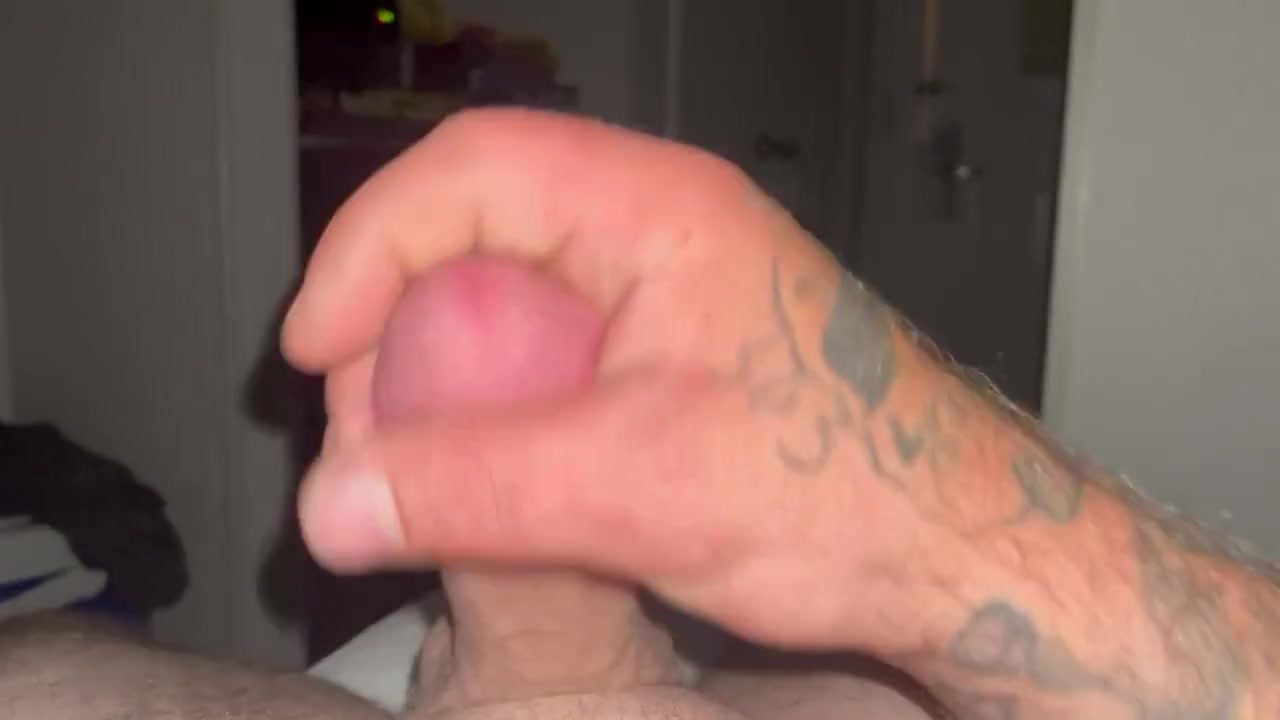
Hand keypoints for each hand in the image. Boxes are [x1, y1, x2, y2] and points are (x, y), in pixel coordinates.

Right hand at [283, 109, 940, 652]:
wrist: (964, 552)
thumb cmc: (862, 492)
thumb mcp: (642, 489)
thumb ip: (475, 492)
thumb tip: (337, 504)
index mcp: (661, 212)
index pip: (471, 172)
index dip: (369, 248)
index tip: (320, 348)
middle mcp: (660, 234)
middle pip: (473, 236)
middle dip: (393, 329)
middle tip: (362, 438)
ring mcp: (663, 297)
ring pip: (504, 305)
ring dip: (437, 382)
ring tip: (411, 475)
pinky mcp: (667, 360)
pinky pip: (547, 361)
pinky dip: (493, 415)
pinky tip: (483, 483)